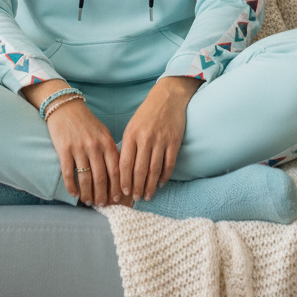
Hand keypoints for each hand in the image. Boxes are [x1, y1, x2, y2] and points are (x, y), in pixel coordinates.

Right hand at [20, 80, 120, 206]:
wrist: (65, 106)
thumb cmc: (86, 121)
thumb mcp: (103, 132)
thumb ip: (110, 150)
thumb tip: (116, 175)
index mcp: (107, 142)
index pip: (115, 170)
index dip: (117, 187)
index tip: (117, 199)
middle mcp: (94, 146)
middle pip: (101, 178)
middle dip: (103, 195)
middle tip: (102, 205)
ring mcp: (79, 148)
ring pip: (85, 179)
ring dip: (87, 194)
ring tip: (88, 201)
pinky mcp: (64, 149)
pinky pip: (69, 174)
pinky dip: (71, 187)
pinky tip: (74, 194)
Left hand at [119, 76, 201, 201]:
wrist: (168, 97)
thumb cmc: (147, 113)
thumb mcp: (132, 126)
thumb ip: (128, 145)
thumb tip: (123, 170)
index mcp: (131, 134)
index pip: (125, 163)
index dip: (124, 181)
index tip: (123, 193)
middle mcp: (145, 138)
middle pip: (139, 170)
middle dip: (137, 188)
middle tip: (136, 199)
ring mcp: (160, 140)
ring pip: (154, 170)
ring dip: (150, 186)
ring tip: (148, 196)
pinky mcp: (174, 142)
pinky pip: (168, 164)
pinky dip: (164, 177)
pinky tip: (160, 184)